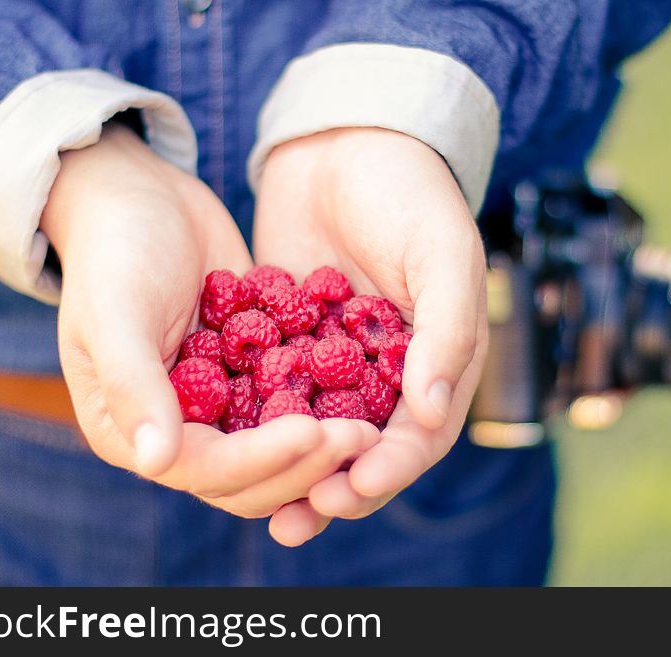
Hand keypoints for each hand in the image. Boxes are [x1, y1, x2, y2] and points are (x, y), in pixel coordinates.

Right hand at [42, 123, 376, 543]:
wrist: (145, 199)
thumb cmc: (116, 252)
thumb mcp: (115, 312)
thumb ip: (132, 384)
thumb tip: (158, 460)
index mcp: (134, 432)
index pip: (207, 469)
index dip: (261, 460)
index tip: (313, 433)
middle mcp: (181, 432)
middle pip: (252, 477)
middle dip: (306, 464)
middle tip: (362, 438)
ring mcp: (220, 407)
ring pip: (280, 451)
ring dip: (323, 448)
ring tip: (373, 428)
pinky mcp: (253, 378)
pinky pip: (295, 403)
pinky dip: (328, 406)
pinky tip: (374, 395)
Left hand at [254, 127, 488, 541]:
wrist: (346, 142)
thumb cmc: (409, 193)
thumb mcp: (443, 254)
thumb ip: (447, 332)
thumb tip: (430, 413)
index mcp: (435, 360)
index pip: (418, 434)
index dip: (389, 468)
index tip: (354, 487)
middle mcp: (385, 371)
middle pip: (362, 448)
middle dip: (334, 485)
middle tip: (300, 515)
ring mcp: (333, 359)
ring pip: (313, 430)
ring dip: (290, 471)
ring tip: (262, 509)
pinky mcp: (287, 340)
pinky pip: (271, 389)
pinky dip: (254, 419)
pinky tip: (224, 443)